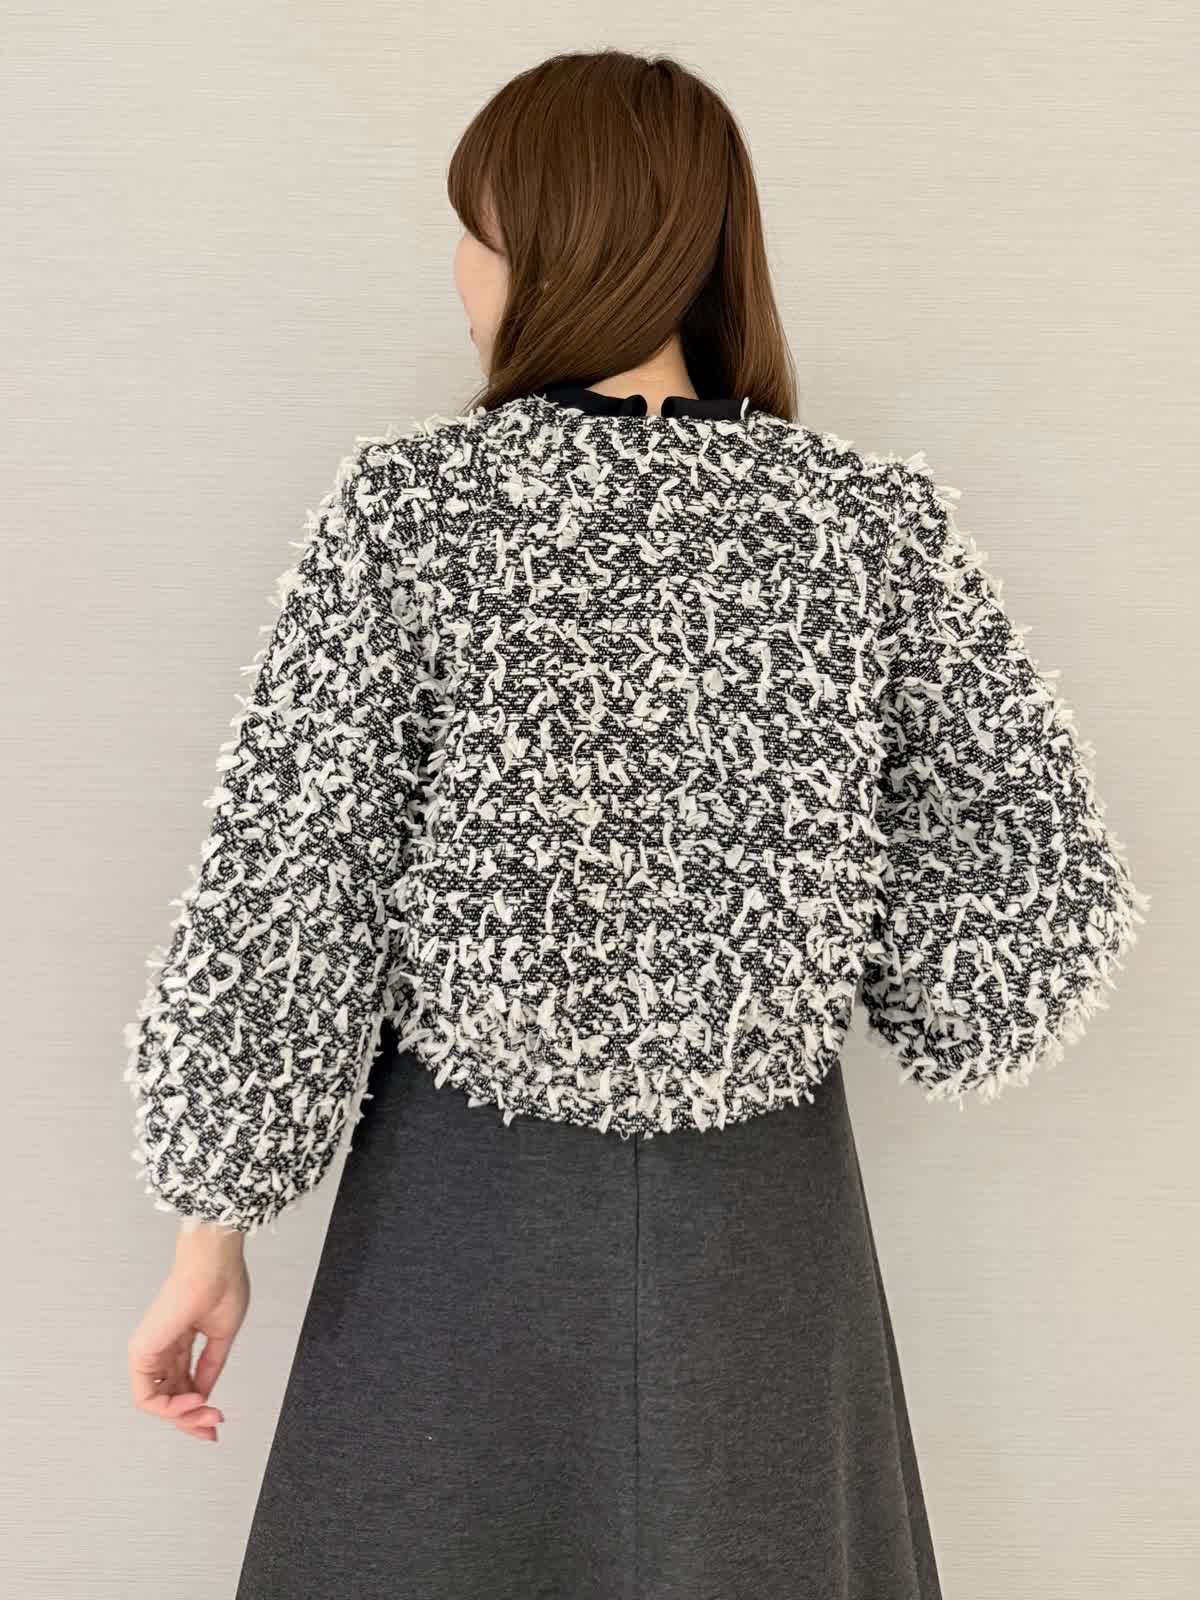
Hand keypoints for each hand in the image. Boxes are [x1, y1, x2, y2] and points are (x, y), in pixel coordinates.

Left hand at [128, 1224, 250, 1442]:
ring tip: (207, 1413)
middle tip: (213, 1426)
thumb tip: (205, 1394)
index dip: (199, 1410)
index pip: (183, 1387)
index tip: (217, 1420)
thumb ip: (210, 1368)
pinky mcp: (142, 1351)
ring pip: (157, 1403)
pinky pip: (146, 1396)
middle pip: (170, 1400)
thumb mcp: (221, 1337)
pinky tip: (194, 1401)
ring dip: (184, 1416)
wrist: (214, 1264)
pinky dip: (170, 1408)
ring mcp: (150, 1351)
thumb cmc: (222, 1284)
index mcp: (180, 1342)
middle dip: (193, 1420)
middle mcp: (162, 1349)